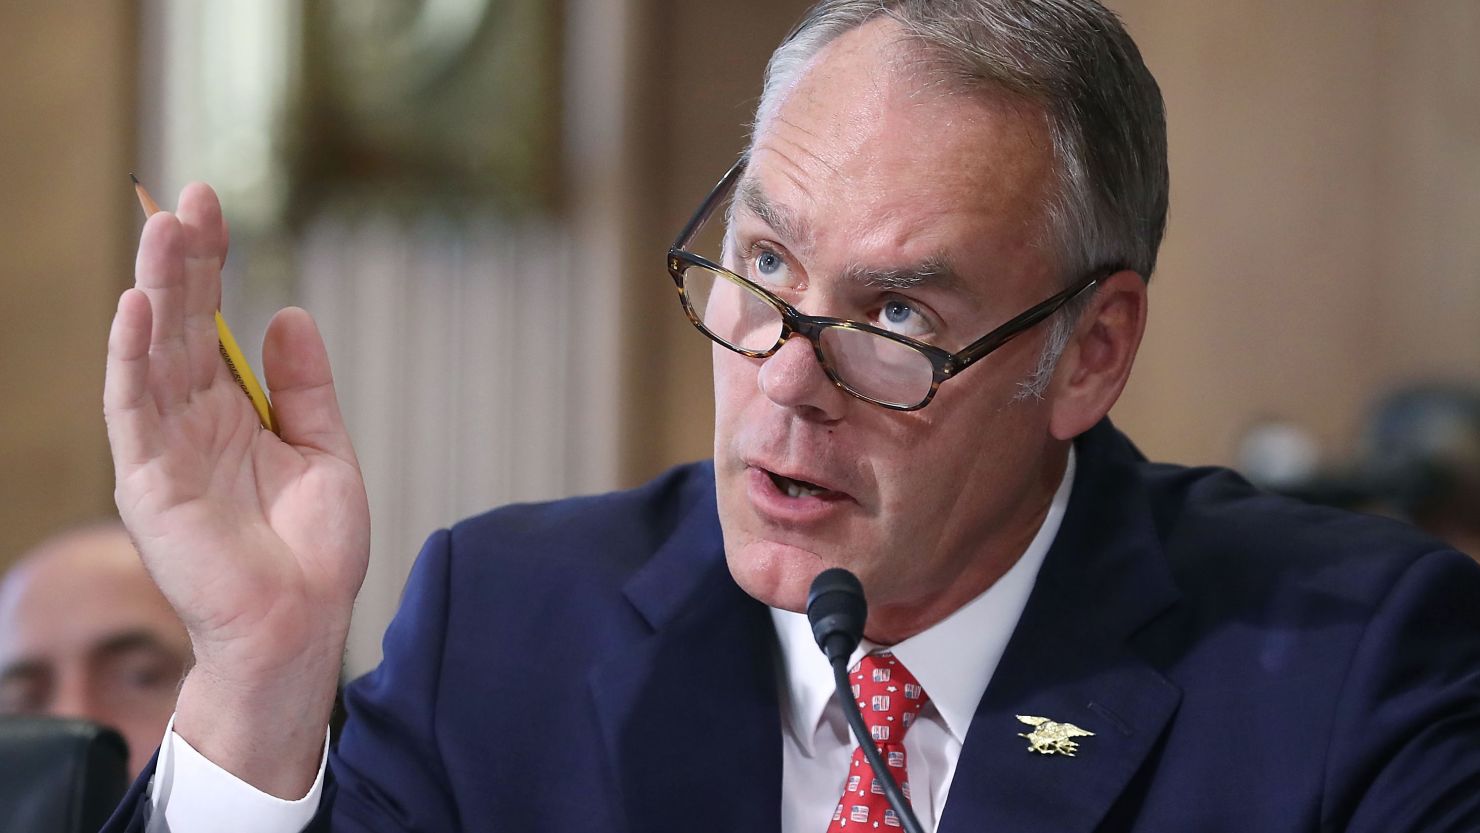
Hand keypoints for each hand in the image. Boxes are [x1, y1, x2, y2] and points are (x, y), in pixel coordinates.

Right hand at [104, 183, 369, 795]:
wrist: (301, 622)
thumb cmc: (310, 548)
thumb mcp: (323, 449)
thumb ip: (303, 386)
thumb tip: (289, 312)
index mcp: (230, 410)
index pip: (211, 320)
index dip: (211, 262)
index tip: (211, 203)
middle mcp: (189, 420)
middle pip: (179, 324)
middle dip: (182, 260)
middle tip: (187, 196)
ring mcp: (164, 448)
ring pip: (151, 353)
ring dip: (154, 290)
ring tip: (161, 229)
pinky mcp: (148, 482)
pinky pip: (133, 410)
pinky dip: (131, 358)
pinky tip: (136, 308)